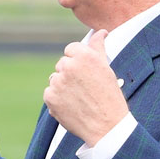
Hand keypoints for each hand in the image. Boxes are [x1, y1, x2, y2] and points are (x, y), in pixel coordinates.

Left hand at [43, 30, 128, 145]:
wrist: (107, 126)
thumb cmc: (109, 96)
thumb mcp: (106, 68)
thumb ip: (98, 47)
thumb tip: (100, 32)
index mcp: (84, 55)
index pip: (71, 49)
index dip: (79, 61)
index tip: (86, 73)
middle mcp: (69, 66)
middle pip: (62, 63)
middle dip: (70, 73)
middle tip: (85, 88)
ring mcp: (58, 82)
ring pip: (55, 78)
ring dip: (63, 86)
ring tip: (79, 98)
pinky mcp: (50, 97)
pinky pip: (49, 92)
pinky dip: (57, 99)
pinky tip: (71, 105)